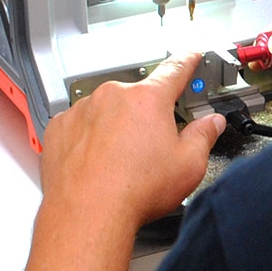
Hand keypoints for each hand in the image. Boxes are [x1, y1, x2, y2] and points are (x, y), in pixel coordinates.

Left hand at [38, 53, 225, 229]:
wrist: (88, 213)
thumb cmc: (134, 191)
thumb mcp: (188, 165)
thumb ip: (203, 136)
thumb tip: (211, 124)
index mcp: (148, 99)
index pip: (174, 70)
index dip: (186, 62)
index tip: (189, 57)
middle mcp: (113, 96)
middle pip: (137, 99)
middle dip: (145, 119)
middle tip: (149, 150)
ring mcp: (82, 110)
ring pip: (106, 112)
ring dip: (114, 129)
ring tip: (119, 164)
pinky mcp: (60, 128)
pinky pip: (79, 126)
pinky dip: (88, 140)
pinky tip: (97, 164)